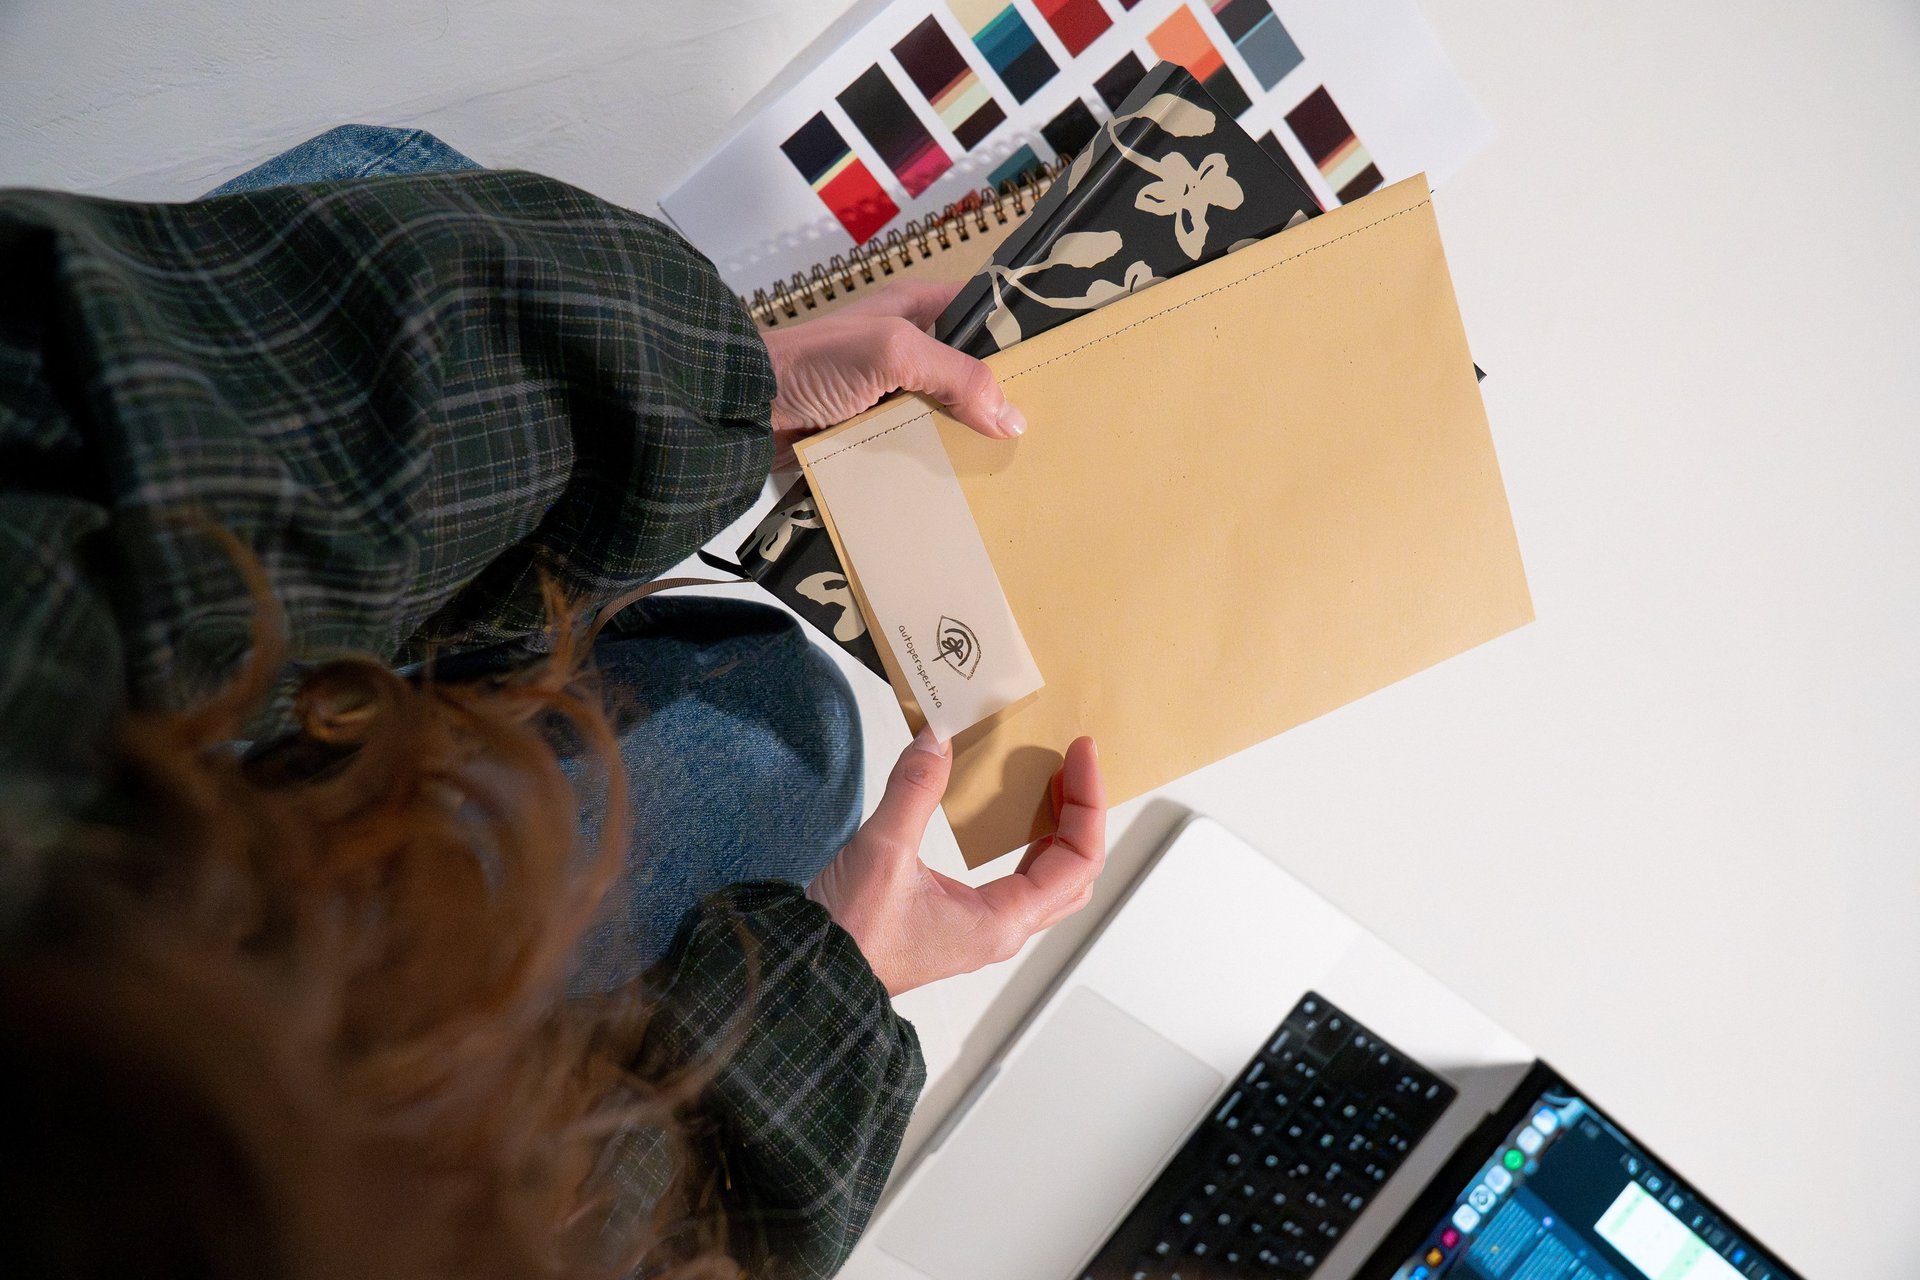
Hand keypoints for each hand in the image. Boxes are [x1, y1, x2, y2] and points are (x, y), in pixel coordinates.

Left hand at [761, 279, 1026, 468]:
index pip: (981, 314)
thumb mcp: (893, 352)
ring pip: (945, 415)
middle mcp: (906, 348)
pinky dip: (934, 463)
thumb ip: (955, 375)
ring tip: (1011, 464)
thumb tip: (1012, 417)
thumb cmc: (814, 362)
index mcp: (915, 308)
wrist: (746, 408)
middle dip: (997, 399)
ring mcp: (888, 393)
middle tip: (1041, 429)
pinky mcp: (871, 432)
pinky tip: (964, 483)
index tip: (1054, 367)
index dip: (1013, 336)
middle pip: (968, 373)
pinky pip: (916, 447)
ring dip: (967, 439)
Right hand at [807, 731, 1105, 995]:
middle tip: (1072, 764)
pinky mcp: (961, 922)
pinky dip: (1027, 843)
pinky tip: (1008, 814)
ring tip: (1049, 782)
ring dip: (1058, 830)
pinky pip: (1017, 882)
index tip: (1080, 754)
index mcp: (1000, 921)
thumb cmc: (849, 936)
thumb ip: (914, 789)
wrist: (814, 979)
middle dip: (1082, 816)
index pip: (1078, 861)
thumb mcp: (882, 852)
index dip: (1088, 803)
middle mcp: (1002, 930)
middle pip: (1075, 874)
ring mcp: (983, 929)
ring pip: (1048, 881)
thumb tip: (936, 739)